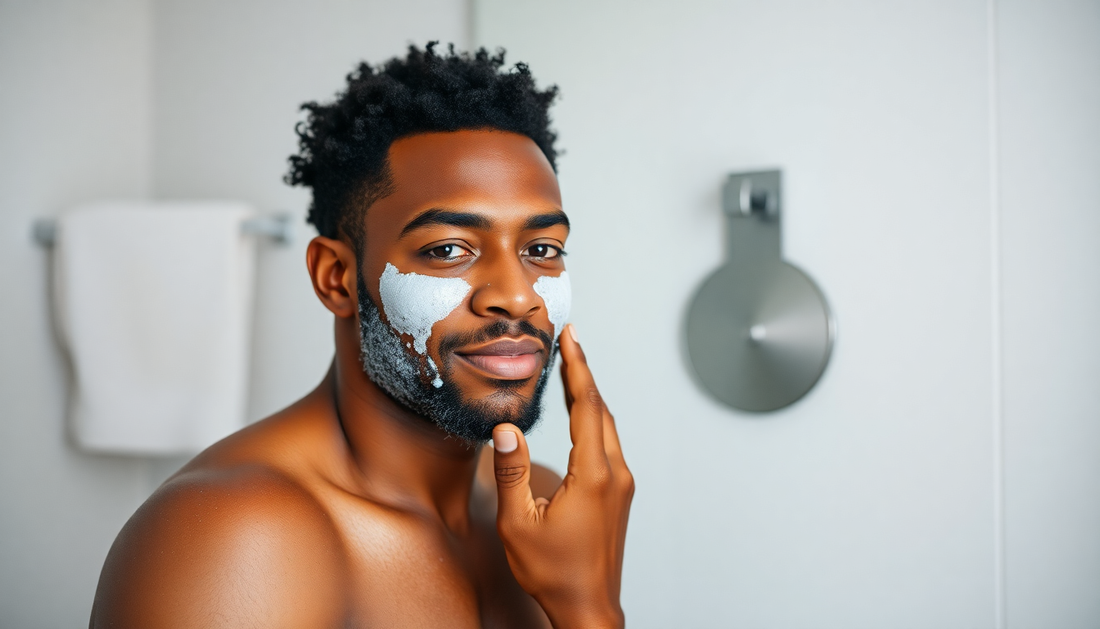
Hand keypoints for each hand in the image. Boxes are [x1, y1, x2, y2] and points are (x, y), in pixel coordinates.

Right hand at [492, 324, 633, 628]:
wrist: (588, 607)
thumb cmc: (554, 572)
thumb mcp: (519, 522)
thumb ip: (511, 471)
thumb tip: (506, 428)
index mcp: (594, 475)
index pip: (587, 407)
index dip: (578, 368)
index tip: (571, 338)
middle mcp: (614, 474)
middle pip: (601, 410)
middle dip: (584, 373)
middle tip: (569, 342)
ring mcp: (621, 485)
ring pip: (608, 427)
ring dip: (590, 396)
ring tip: (572, 370)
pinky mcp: (619, 494)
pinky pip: (608, 444)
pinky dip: (594, 420)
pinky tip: (582, 416)